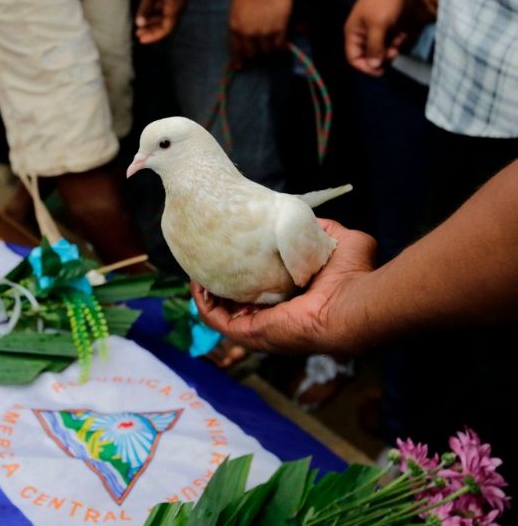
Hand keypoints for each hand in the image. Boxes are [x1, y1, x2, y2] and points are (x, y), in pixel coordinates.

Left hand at [136, 0, 185, 43]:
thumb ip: (145, 8)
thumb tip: (139, 24)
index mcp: (176, 6)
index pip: (167, 29)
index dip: (154, 36)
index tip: (141, 40)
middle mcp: (178, 5)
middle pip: (166, 24)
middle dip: (152, 30)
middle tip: (137, 34)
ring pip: (164, 16)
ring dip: (152, 22)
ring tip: (139, 26)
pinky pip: (163, 7)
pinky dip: (153, 12)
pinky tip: (144, 13)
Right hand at [193, 219, 378, 355]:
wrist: (354, 300)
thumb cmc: (353, 276)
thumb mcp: (335, 241)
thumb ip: (317, 231)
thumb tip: (303, 219)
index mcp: (291, 301)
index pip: (259, 291)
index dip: (242, 273)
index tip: (231, 253)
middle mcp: (273, 318)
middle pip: (234, 304)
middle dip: (218, 283)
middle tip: (207, 260)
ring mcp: (259, 329)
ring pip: (220, 312)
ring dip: (206, 292)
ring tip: (197, 269)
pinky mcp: (249, 333)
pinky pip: (216, 320)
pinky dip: (203, 303)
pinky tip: (197, 282)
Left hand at [228, 0, 291, 58]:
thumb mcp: (235, 11)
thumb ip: (237, 27)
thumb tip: (240, 43)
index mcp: (235, 28)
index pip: (236, 50)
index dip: (238, 60)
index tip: (239, 67)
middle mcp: (248, 33)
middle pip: (252, 53)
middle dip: (255, 50)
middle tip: (259, 44)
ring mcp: (264, 32)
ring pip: (267, 51)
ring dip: (268, 47)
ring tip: (270, 38)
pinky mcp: (279, 29)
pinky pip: (279, 45)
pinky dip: (280, 45)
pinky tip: (280, 40)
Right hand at [344, 0, 437, 75]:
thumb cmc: (384, 0)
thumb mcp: (378, 25)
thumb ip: (375, 47)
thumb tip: (373, 67)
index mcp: (354, 33)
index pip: (354, 58)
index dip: (365, 66)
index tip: (380, 71)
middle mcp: (364, 34)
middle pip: (369, 56)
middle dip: (382, 56)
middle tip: (394, 52)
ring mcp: (378, 30)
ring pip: (383, 50)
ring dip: (393, 49)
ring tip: (400, 39)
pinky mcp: (391, 27)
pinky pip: (393, 42)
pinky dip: (399, 41)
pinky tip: (404, 33)